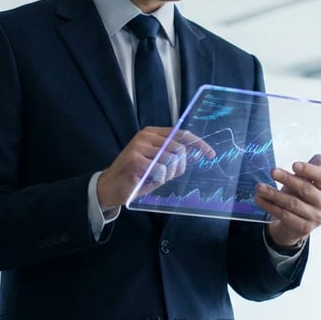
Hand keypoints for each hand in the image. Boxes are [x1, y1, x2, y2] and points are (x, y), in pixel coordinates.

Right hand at [96, 127, 214, 209]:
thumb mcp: (157, 162)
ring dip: (167, 175)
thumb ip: (172, 155)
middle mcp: (146, 136)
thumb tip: (196, 153)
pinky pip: (160, 170)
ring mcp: (139, 146)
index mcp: (152, 133)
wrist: (110, 186)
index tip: (210, 153)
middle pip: (179, 148)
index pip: (181, 133)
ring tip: (155, 178)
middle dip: (179, 166)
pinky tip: (148, 180)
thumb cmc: (136, 176)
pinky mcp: (135, 160)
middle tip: (168, 176)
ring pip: (171, 160)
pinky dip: (158, 179)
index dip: (198, 143)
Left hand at [257, 154, 320, 247]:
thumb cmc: (300, 199)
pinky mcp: (304, 228)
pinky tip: (260, 199)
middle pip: (305, 189)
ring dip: (274, 193)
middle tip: (272, 171)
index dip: (309, 170)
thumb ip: (309, 172)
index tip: (294, 165)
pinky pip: (284, 215)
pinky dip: (270, 206)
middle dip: (287, 179)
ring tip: (260, 187)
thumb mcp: (304, 183)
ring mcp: (316, 218)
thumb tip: (319, 157)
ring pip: (292, 203)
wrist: (294, 225)